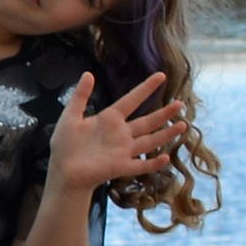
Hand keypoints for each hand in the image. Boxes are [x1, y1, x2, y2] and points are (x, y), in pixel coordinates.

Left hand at [44, 70, 179, 197]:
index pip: (132, 100)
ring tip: (183, 125)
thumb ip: (80, 96)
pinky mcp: (120, 167)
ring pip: (150, 141)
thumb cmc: (65, 145)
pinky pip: (140, 165)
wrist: (62, 171)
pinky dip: (153, 163)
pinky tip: (166, 158)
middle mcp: (121, 134)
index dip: (146, 88)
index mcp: (110, 119)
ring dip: (166, 134)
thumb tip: (88, 73)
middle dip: (164, 113)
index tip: (161, 75)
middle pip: (147, 121)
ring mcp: (123, 151)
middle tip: (180, 103)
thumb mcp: (70, 117)